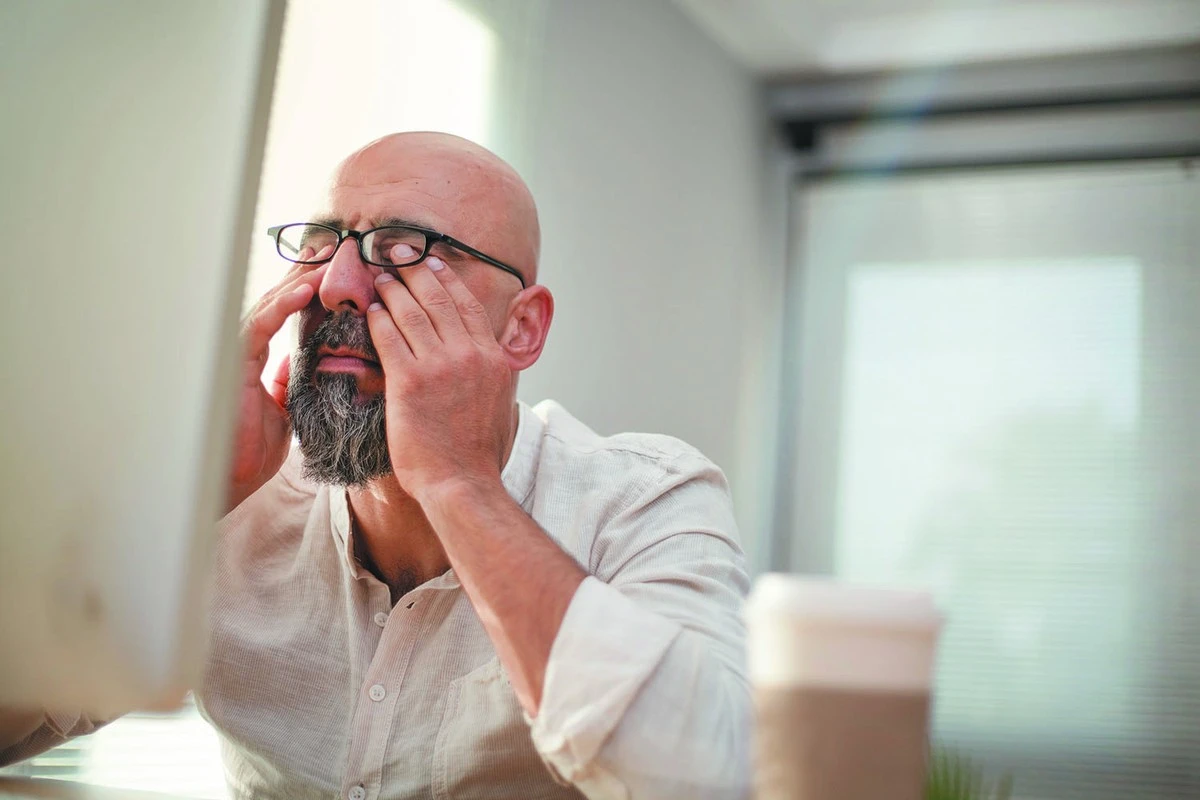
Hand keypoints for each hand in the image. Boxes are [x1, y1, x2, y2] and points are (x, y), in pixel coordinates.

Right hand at [226, 248, 330, 511]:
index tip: (335, 267)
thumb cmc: (251, 448)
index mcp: (257, 356)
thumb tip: (292, 361)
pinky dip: (283, 304)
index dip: (306, 287)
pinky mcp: (233, 362)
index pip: (283, 312)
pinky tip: (306, 288)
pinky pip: (260, 325)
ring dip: (299, 279)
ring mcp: (236, 352)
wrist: (232, 477)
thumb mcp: (282, 410)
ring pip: (268, 303)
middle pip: (276, 299)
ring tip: (327, 258)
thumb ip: (284, 383)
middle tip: (335, 247)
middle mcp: (245, 348)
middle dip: (305, 271)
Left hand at [366, 252, 514, 499]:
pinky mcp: (410, 382)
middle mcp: (469, 355)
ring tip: (379, 277)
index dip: (447, 280)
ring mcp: (440, 366)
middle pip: (438, 300)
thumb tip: (484, 359)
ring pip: (412, 313)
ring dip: (392, 290)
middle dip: (415, 271)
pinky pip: (389, 338)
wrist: (462, 482)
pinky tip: (369, 311)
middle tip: (398, 254)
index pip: (467, 306)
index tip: (432, 263)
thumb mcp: (498, 403)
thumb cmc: (476, 453)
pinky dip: (378, 320)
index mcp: (491, 359)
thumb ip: (488, 373)